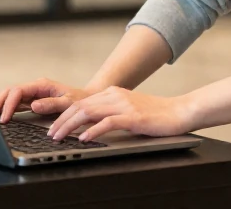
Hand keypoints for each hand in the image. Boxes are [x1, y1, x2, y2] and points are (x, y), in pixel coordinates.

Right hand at [0, 78, 94, 123]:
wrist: (87, 101)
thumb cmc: (80, 101)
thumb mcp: (69, 103)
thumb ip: (52, 104)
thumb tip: (34, 105)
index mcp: (42, 85)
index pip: (18, 91)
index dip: (9, 104)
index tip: (5, 118)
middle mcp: (35, 88)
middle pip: (10, 91)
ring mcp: (33, 94)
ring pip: (11, 96)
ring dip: (1, 104)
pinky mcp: (33, 101)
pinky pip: (16, 103)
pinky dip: (7, 108)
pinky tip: (2, 116)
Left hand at [47, 86, 196, 142]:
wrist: (179, 111)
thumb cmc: (156, 114)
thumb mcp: (129, 109)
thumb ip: (111, 113)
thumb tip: (90, 126)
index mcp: (113, 93)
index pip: (81, 102)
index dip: (64, 115)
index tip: (53, 127)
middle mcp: (116, 96)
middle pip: (80, 106)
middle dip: (62, 121)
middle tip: (51, 134)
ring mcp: (124, 105)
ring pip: (89, 112)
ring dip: (70, 126)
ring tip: (60, 137)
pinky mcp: (133, 117)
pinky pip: (108, 122)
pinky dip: (93, 130)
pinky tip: (84, 138)